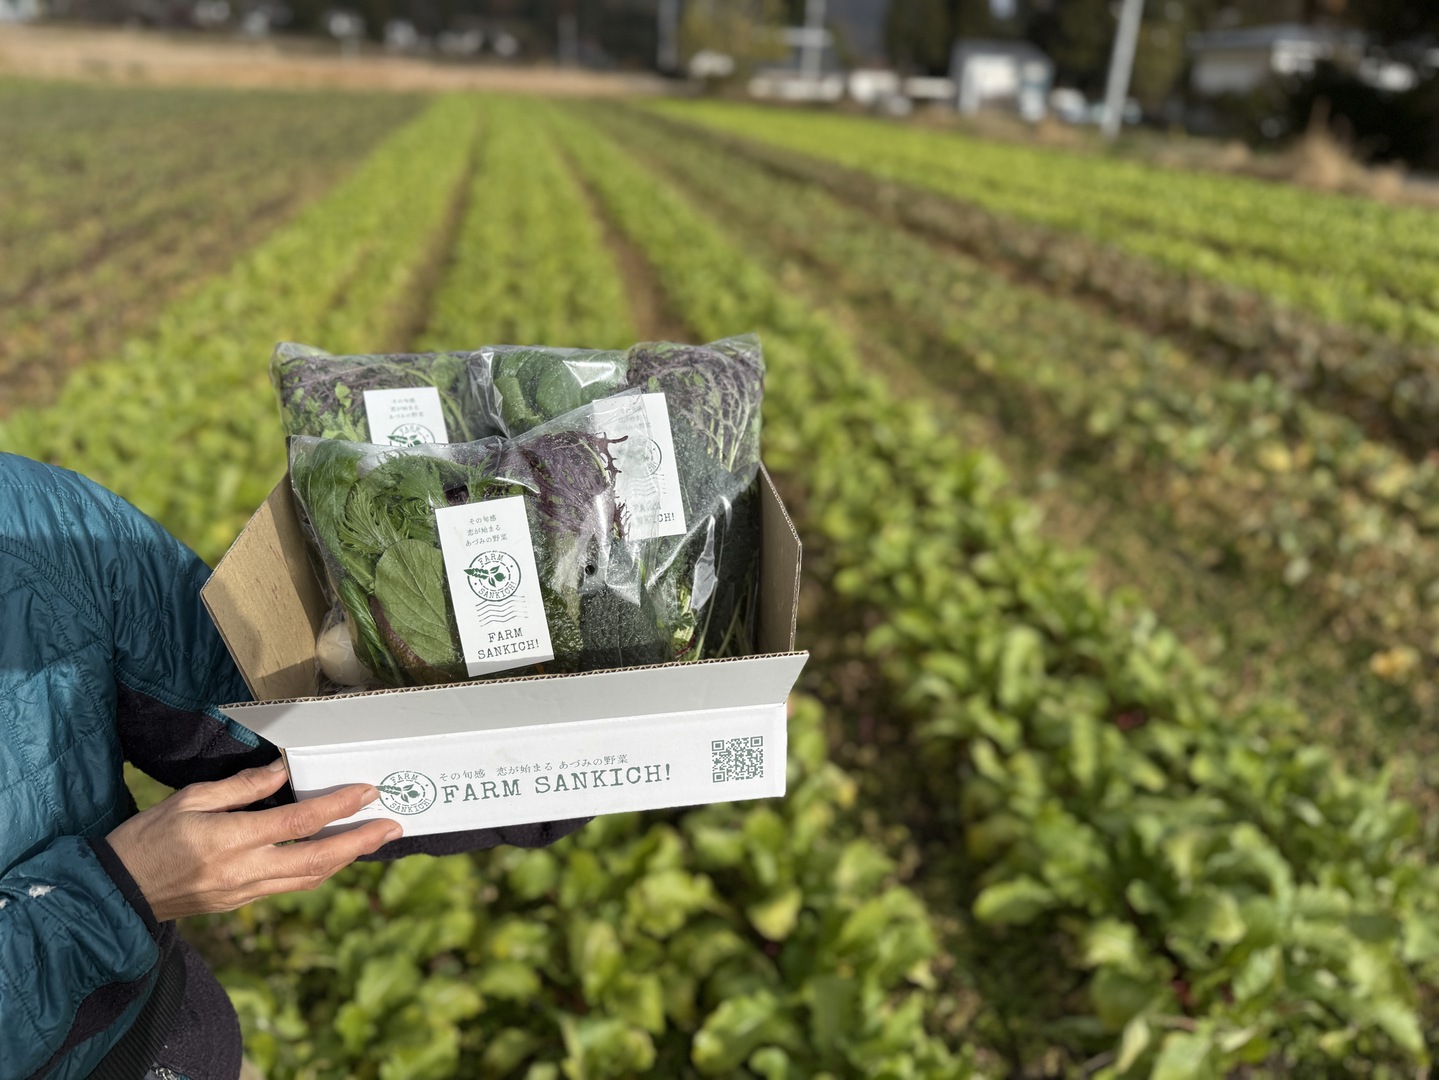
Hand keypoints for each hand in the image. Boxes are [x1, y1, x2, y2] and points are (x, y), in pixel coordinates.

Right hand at [107, 760, 401, 921]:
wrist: (117, 893)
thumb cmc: (147, 837)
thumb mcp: (189, 799)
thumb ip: (241, 788)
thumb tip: (283, 771)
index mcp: (230, 839)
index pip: (299, 823)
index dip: (338, 806)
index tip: (367, 791)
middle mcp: (244, 870)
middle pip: (317, 859)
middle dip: (360, 842)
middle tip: (392, 826)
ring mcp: (244, 892)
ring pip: (309, 879)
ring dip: (346, 859)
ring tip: (373, 840)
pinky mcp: (241, 903)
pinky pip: (290, 887)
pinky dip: (318, 872)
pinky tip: (333, 857)